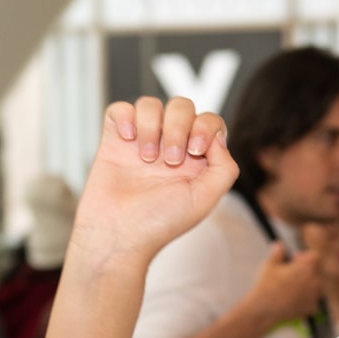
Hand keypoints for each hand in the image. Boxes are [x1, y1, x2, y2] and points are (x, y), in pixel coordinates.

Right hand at [67, 97, 236, 267]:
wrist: (119, 233)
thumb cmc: (161, 222)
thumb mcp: (206, 199)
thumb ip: (224, 168)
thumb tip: (218, 137)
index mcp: (196, 161)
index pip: (210, 122)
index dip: (206, 127)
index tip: (195, 151)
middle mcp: (170, 147)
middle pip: (182, 106)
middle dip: (179, 127)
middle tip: (170, 161)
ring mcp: (142, 142)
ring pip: (151, 104)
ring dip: (152, 126)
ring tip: (146, 157)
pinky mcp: (115, 141)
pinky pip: (120, 109)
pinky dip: (125, 117)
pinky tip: (127, 140)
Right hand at [239, 241, 324, 327]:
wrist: (264, 309)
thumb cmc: (266, 285)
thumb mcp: (270, 265)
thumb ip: (277, 252)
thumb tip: (279, 244)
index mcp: (307, 268)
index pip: (315, 256)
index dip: (305, 256)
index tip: (295, 259)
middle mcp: (314, 281)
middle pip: (317, 270)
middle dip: (306, 269)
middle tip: (291, 273)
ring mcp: (314, 296)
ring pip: (317, 285)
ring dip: (308, 284)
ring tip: (292, 286)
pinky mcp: (311, 308)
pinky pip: (313, 300)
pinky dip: (306, 299)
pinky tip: (294, 299)